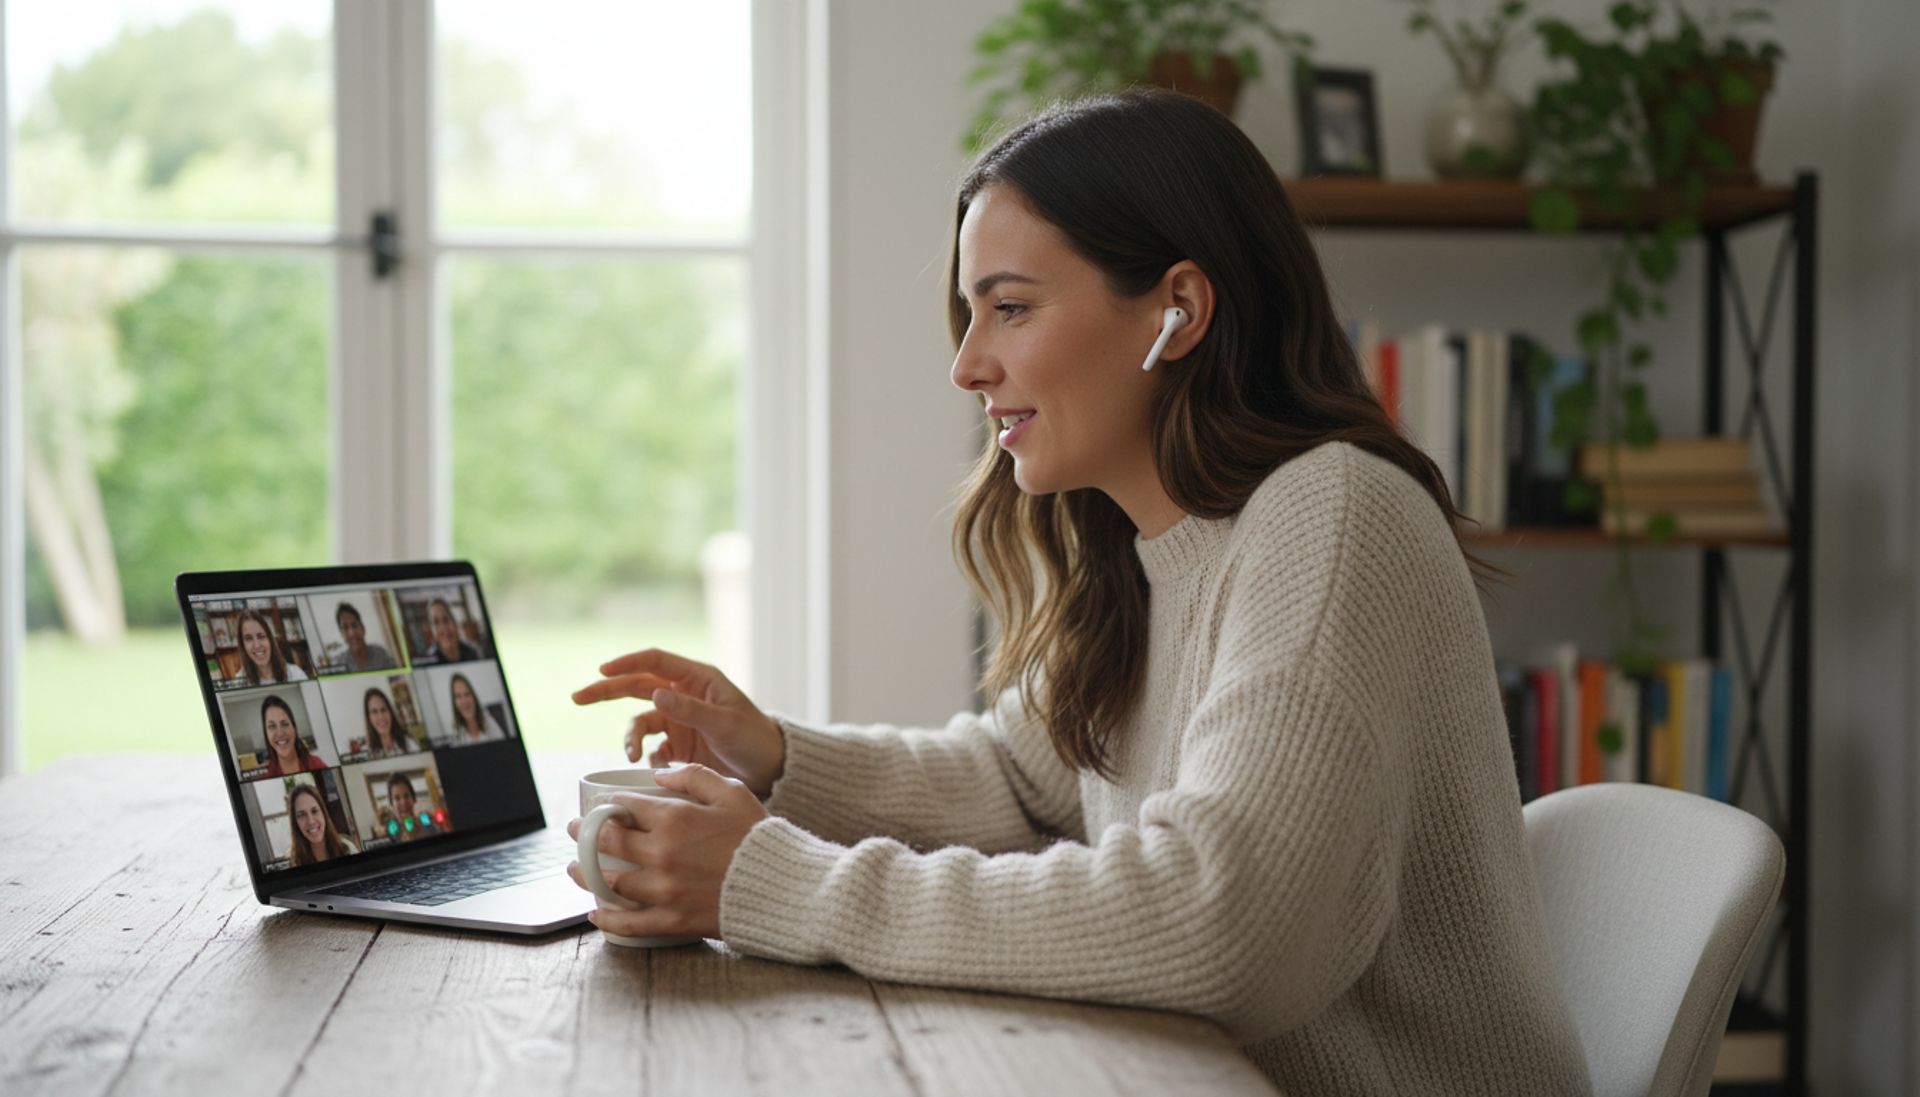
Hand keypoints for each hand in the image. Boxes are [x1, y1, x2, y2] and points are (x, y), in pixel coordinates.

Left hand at [565, 764, 768, 939]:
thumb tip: (660, 773)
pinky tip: (596, 914)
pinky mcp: (671, 920)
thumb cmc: (759, 836)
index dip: (607, 804)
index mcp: (674, 819)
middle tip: (575, 832)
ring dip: (586, 874)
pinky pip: (629, 923)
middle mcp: (661, 854)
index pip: (625, 807)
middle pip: (607, 842)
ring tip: (575, 869)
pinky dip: (607, 919)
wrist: (783, 886)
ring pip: (610, 882)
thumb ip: (695, 776)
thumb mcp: (733, 792)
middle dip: (585, 834)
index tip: (601, 805)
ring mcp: (663, 890)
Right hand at [572, 648, 786, 797]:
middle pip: (636, 686)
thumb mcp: (725, 723)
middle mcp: (683, 696)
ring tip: (632, 755)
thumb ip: (690, 709)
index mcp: (697, 679)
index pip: (654, 661)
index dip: (626, 662)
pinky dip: (646, 758)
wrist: (770, 770)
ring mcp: (678, 722)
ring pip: (640, 723)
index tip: (602, 669)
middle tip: (578, 697)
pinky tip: (656, 769)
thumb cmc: (755, 738)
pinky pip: (650, 749)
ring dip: (630, 738)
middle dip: (606, 690)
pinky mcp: (677, 747)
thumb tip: (654, 691)